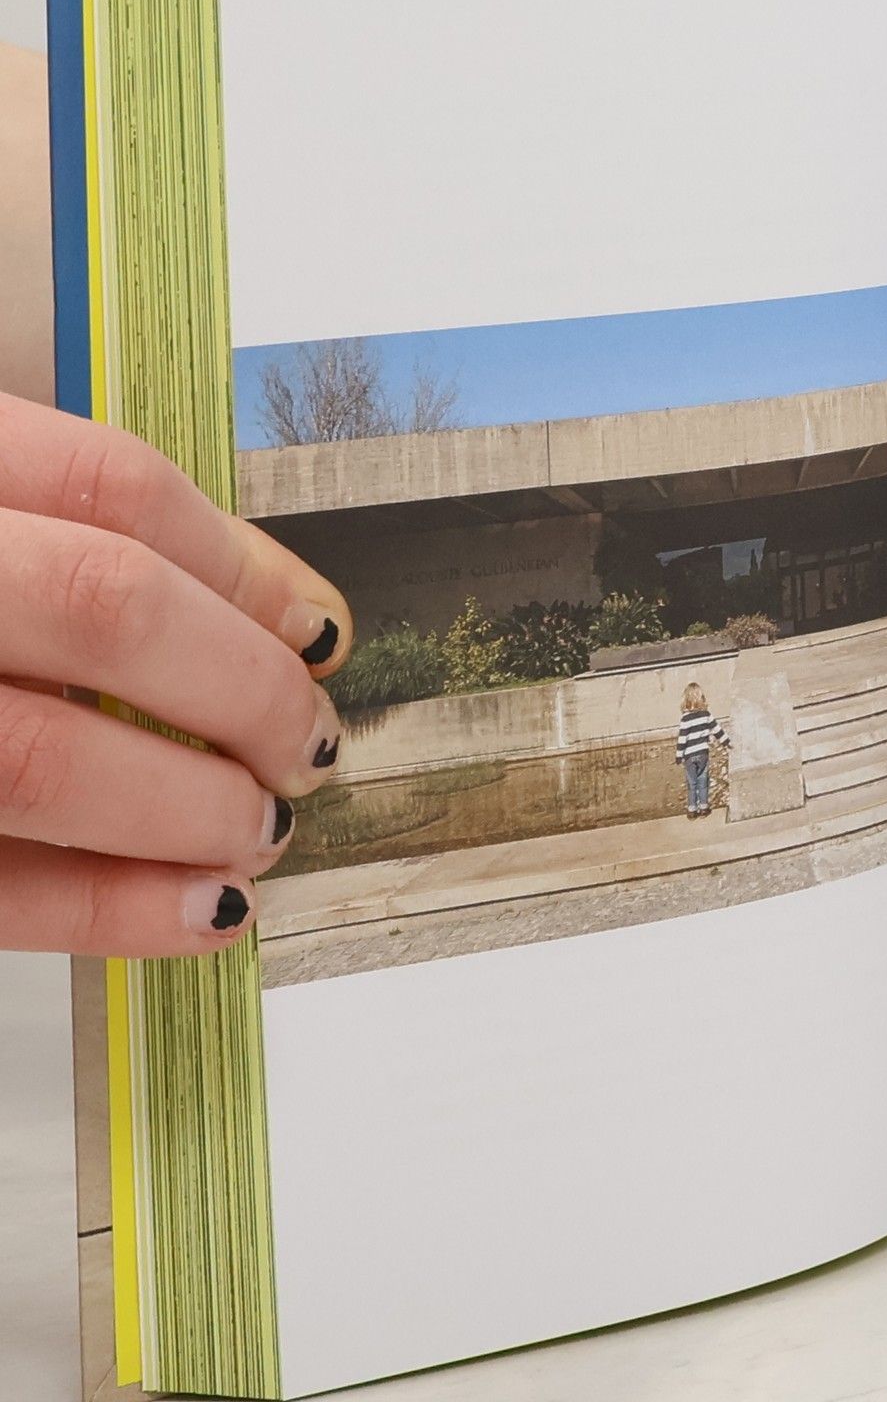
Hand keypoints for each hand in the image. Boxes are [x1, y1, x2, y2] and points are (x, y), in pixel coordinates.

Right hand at [0, 394, 356, 954]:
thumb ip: (61, 534)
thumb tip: (269, 608)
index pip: (115, 490)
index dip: (248, 570)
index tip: (323, 631)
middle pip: (110, 611)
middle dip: (244, 690)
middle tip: (310, 743)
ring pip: (50, 758)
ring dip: (194, 806)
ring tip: (262, 829)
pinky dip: (111, 910)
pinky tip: (205, 911)